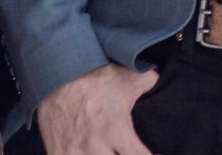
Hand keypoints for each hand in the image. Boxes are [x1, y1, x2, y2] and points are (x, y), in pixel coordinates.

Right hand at [36, 62, 158, 154]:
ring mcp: (73, 154)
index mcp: (116, 130)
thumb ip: (150, 85)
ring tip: (112, 152)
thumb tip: (164, 85)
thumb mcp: (129, 78)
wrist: (57, 75)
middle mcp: (95, 147)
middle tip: (129, 152)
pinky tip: (90, 154)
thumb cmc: (96, 78)